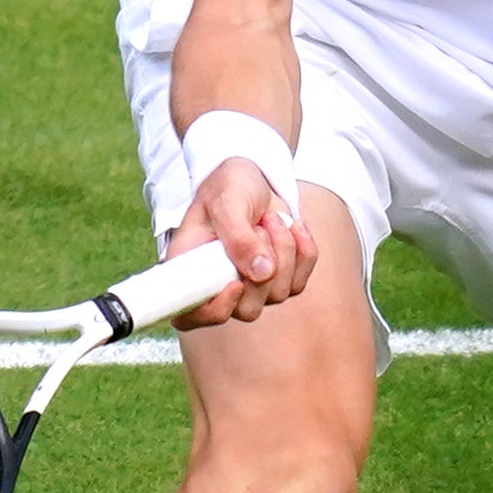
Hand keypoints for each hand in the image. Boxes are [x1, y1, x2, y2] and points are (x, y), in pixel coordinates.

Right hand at [171, 159, 316, 327]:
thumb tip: (262, 274)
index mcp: (189, 269)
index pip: (190, 316)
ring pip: (278, 294)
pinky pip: (300, 281)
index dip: (214, 311)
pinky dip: (304, 251)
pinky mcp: (280, 279)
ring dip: (283, 251)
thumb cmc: (228, 186)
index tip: (235, 283)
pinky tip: (293, 226)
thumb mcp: (227, 201)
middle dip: (262, 268)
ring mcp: (251, 286)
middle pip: (247, 310)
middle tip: (259, 228)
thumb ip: (239, 237)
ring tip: (271, 219)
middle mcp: (218, 284)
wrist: (254, 177)